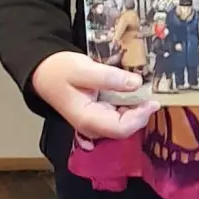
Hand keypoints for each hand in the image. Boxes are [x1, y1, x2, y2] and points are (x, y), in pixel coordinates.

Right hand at [30, 51, 158, 139]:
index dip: (140, 117)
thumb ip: (109, 77)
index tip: (152, 101)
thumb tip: (136, 84)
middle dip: (141, 113)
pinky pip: (120, 113)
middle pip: (125, 127)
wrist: (45, 72)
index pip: (120, 128)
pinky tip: (136, 91)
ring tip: (148, 90)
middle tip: (154, 93)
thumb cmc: (60, 71)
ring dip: (138, 108)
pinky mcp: (100, 114)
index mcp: (87, 119)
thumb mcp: (83, 69)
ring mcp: (97, 121)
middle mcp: (93, 126)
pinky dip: (131, 104)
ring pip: (125, 122)